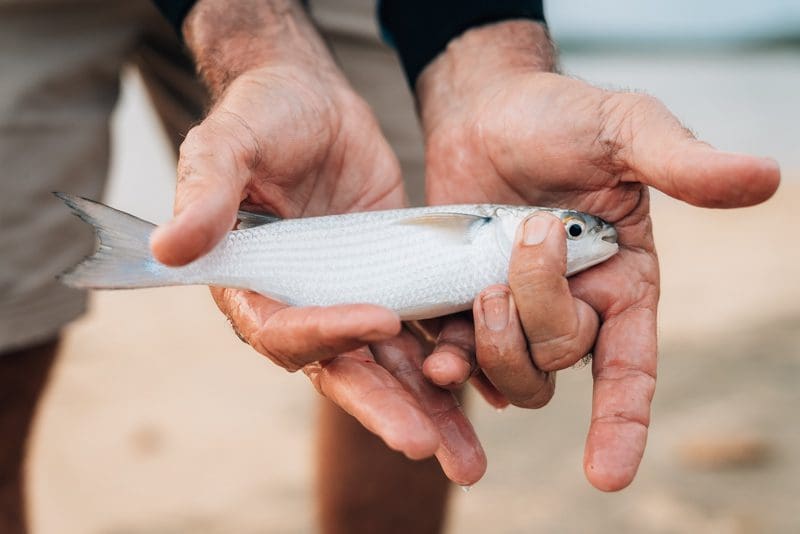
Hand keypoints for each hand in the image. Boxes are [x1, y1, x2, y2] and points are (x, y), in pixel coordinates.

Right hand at [148, 0, 485, 483]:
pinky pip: (424, 329)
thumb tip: (170, 249)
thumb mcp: (229, 143)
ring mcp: (352, 297)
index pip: (284, 329)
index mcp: (253, 284)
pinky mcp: (395, 282)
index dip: (326, 333)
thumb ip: (206, 192)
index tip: (378, 321)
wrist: (311, 99)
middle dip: (383, 409)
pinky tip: (490, 393)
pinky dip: (453, 360)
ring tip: (465, 457)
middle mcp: (303, 304)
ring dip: (427, 408)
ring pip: (389, 366)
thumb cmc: (260, 116)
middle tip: (424, 446)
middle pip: (341, 370)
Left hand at [416, 20, 779, 489]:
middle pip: (559, 359)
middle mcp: (574, 307)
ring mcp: (516, 309)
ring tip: (482, 291)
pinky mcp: (465, 301)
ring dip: (494, 348)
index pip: (631, 369)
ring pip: (510, 373)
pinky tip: (438, 354)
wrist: (488, 109)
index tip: (609, 476)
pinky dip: (449, 363)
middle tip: (531, 231)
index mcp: (623, 282)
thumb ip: (682, 162)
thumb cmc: (563, 115)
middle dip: (540, 309)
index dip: (623, 424)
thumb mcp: (626, 128)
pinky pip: (459, 357)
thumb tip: (766, 177)